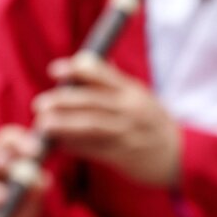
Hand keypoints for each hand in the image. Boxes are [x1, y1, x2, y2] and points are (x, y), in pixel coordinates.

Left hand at [34, 54, 181, 187]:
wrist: (176, 153)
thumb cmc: (151, 120)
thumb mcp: (139, 95)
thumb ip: (113, 82)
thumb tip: (86, 61)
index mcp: (133, 90)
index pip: (105, 74)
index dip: (78, 70)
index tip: (55, 69)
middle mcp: (131, 109)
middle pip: (93, 101)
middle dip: (64, 100)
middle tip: (39, 103)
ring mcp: (127, 132)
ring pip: (91, 126)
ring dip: (64, 124)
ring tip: (43, 124)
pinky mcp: (123, 155)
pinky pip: (94, 149)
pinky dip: (74, 146)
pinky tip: (59, 144)